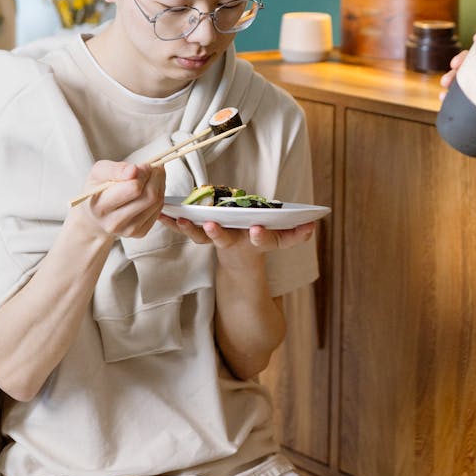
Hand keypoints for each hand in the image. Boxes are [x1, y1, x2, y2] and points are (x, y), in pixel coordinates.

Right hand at [74, 160, 165, 239]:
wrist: (95, 216)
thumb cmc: (98, 190)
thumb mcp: (98, 173)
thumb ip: (115, 169)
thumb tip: (133, 170)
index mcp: (101, 206)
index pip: (134, 188)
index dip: (143, 173)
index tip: (143, 165)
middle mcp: (114, 222)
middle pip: (149, 196)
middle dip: (155, 177)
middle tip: (153, 167)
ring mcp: (128, 230)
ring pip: (156, 202)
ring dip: (160, 184)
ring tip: (152, 175)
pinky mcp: (140, 233)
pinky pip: (158, 210)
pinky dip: (159, 195)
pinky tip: (151, 188)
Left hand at [159, 214, 314, 268]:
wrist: (239, 261)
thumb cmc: (260, 239)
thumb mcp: (281, 239)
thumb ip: (296, 234)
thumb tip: (314, 225)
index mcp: (257, 241)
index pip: (263, 240)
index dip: (261, 236)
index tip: (258, 230)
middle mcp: (236, 242)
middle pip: (225, 240)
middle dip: (219, 233)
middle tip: (211, 226)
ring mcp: (217, 240)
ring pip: (202, 237)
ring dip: (190, 229)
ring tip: (181, 219)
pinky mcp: (202, 235)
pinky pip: (186, 229)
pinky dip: (173, 222)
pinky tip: (161, 214)